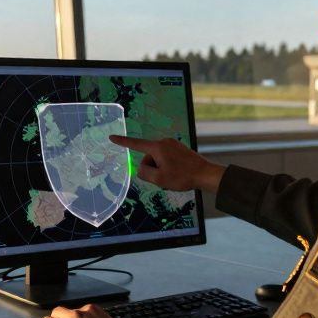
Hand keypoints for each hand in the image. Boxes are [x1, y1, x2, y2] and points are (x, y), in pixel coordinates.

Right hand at [109, 135, 224, 191]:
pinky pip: (167, 158)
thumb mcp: (159, 179)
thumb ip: (144, 172)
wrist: (206, 174)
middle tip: (165, 179)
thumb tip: (141, 168)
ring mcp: (173, 145)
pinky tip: (178, 174)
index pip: (135, 144)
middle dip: (152, 168)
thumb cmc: (182, 177)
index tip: (112, 137)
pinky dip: (168, 167)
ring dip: (161, 169)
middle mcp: (164, 142)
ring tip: (173, 178)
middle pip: (148, 157)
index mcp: (158, 147)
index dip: (122, 142)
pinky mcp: (180, 149)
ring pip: (158, 159)